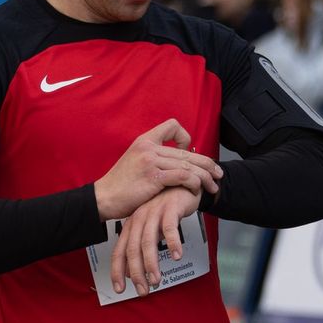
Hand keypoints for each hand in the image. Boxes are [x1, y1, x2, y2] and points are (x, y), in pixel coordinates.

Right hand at [93, 118, 221, 221]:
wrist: (104, 197)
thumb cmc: (120, 184)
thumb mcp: (134, 161)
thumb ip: (153, 157)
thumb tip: (174, 162)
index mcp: (144, 140)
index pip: (172, 125)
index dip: (185, 137)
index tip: (187, 153)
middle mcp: (148, 147)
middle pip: (188, 151)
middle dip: (208, 163)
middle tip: (218, 174)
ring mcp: (150, 161)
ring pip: (188, 165)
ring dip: (205, 177)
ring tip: (212, 187)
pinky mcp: (153, 177)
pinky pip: (183, 177)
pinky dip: (194, 183)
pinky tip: (196, 190)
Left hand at [109, 186, 199, 296]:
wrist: (183, 184)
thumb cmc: (166, 210)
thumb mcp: (151, 229)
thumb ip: (141, 249)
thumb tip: (132, 274)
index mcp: (131, 225)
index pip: (120, 251)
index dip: (118, 271)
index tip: (120, 290)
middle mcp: (139, 219)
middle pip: (133, 249)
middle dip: (136, 272)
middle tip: (143, 291)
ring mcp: (153, 213)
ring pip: (148, 241)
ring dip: (152, 263)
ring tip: (156, 280)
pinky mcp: (170, 208)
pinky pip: (169, 227)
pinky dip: (172, 242)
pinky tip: (176, 256)